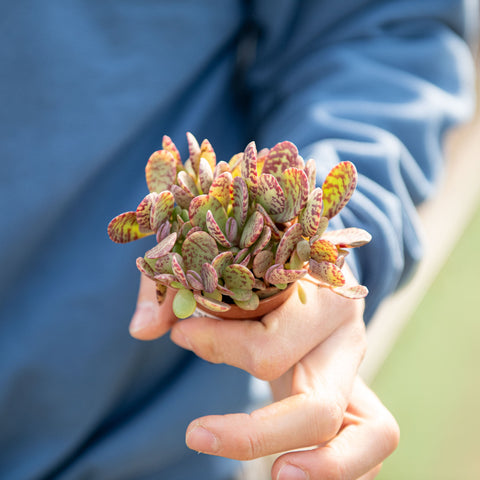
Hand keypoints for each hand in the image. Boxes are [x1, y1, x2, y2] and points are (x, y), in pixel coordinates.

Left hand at [129, 272, 398, 478]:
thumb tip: (142, 329)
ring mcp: (359, 369)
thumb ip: (178, 288)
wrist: (310, 262)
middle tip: (196, 435)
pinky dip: (344, 468)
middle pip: (318, 405)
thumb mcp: (223, 263)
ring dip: (330, 468)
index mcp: (321, 293)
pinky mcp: (359, 393)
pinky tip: (295, 472)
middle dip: (256, 433)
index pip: (269, 346)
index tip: (181, 333)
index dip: (217, 347)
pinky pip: (371, 442)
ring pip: (374, 434)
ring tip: (276, 478)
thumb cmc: (263, 261)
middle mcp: (348, 335)